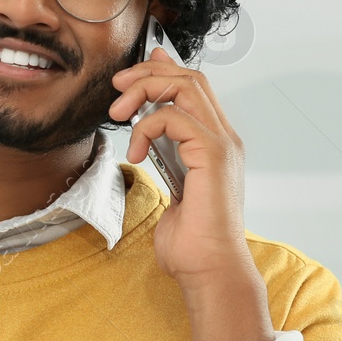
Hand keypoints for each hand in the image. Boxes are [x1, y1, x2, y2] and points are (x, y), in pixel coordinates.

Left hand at [108, 44, 254, 290]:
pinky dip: (146, 127)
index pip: (194, 89)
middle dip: (149, 72)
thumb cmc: (191, 243)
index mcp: (215, 145)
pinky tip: (135, 153)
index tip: (130, 76)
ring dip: (144, 90)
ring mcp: (222, 144)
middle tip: (118, 86)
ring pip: (185, 86)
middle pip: (190, 77)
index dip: (163, 70)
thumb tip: (146, 147)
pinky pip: (174, 117)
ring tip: (119, 114)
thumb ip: (162, 161)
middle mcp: (223, 139)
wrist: (209, 270)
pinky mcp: (214, 154)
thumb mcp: (170, 191)